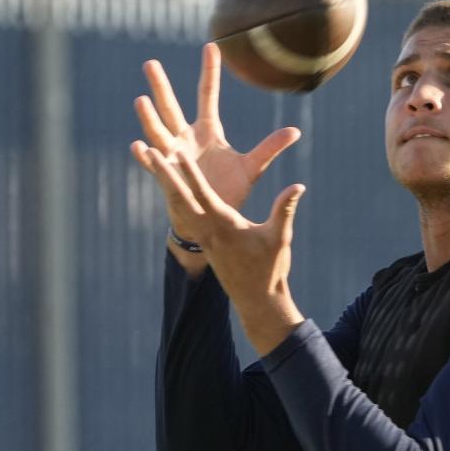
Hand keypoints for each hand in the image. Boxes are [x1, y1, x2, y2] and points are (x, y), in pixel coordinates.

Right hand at [130, 42, 299, 241]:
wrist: (214, 220)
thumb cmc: (230, 191)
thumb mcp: (252, 168)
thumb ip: (269, 148)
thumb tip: (296, 131)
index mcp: (207, 132)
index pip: (207, 96)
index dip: (210, 72)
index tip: (211, 46)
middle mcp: (186, 139)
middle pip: (172, 108)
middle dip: (161, 87)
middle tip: (150, 63)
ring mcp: (173, 156)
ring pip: (158, 133)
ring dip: (149, 118)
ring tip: (141, 101)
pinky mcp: (167, 177)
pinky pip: (153, 166)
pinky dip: (146, 157)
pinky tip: (138, 147)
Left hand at [139, 146, 306, 355]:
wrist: (257, 299)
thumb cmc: (271, 268)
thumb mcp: (280, 238)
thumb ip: (285, 210)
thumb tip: (298, 186)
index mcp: (226, 226)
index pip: (204, 195)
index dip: (190, 174)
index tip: (179, 154)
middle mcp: (208, 231)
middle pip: (181, 198)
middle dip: (165, 174)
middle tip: (151, 152)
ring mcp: (203, 238)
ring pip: (178, 206)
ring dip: (165, 183)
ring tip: (153, 161)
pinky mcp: (203, 242)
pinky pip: (183, 215)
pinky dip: (173, 197)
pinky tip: (168, 186)